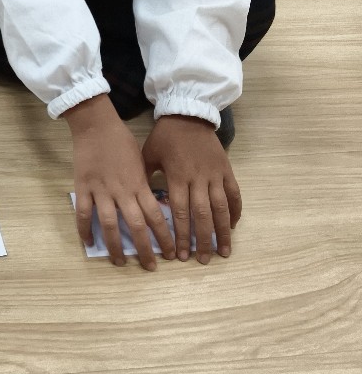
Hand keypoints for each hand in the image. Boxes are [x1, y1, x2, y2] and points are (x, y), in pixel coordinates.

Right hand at [66, 94, 174, 270]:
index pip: (156, 216)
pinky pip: (83, 213)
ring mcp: (101, 190)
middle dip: (145, 249)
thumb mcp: (142, 161)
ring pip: (109, 224)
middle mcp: (122, 191)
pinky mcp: (83, 187)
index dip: (164, 237)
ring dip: (115, 246)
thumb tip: (154, 205)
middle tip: (150, 267)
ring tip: (119, 262)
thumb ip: (145, 184)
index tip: (170, 253)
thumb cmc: (122, 141)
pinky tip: (89, 243)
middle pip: (135, 226)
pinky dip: (84, 230)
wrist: (97, 125)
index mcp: (139, 184)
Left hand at [142, 115, 240, 263]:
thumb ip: (145, 178)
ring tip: (223, 252)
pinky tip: (233, 226)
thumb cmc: (165, 136)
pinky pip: (234, 193)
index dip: (181, 234)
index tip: (180, 254)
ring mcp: (215, 174)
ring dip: (222, 232)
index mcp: (177, 176)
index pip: (180, 212)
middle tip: (202, 260)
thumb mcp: (148, 154)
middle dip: (203, 239)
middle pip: (202, 215)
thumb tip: (137, 203)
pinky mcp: (226, 169)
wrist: (188, 113)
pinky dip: (235, 210)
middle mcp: (198, 178)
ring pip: (221, 208)